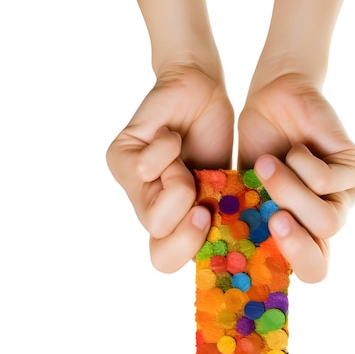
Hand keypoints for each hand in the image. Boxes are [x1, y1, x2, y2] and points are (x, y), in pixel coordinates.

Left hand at [106, 65, 233, 272]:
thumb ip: (227, 217)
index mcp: (175, 222)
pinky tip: (170, 135)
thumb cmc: (213, 140)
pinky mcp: (119, 157)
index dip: (191, 251)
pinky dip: (166, 149)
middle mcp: (149, 210)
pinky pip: (143, 171)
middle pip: (161, 256)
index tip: (212, 219)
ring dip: (180, 182)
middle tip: (203, 203)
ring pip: (154, 217)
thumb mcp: (229, 186)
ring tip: (182, 157)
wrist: (199, 92)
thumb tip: (234, 248)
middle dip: (190, 230)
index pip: (167, 261)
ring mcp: (131, 187)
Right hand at [238, 73, 354, 282]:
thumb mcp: (242, 188)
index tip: (256, 251)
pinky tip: (294, 148)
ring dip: (290, 193)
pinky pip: (328, 183)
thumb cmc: (258, 145)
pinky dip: (301, 165)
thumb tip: (214, 251)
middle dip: (294, 244)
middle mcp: (324, 223)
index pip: (311, 271)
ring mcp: (344, 199)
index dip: (288, 270)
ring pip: (327, 221)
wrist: (276, 99)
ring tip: (267, 165)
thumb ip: (239, 219)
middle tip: (273, 219)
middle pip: (320, 263)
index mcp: (301, 234)